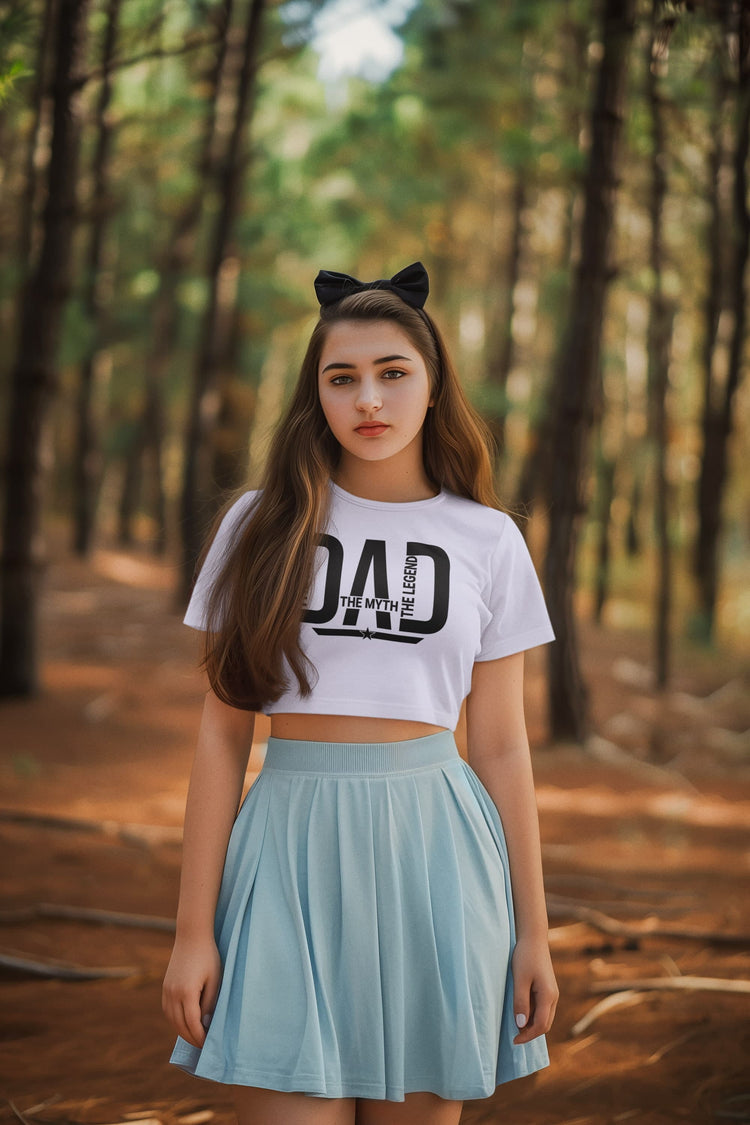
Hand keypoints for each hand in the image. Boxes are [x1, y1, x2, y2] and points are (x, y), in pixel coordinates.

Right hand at [162, 934, 221, 1048]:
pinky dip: (175, 1020)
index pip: (192, 1024)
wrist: (191, 936)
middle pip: (180, 1025)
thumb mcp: (215, 980)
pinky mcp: (165, 986)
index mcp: (187, 993)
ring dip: (181, 1031)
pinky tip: (184, 1023)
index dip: (200, 1037)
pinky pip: (167, 1010)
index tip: (208, 1045)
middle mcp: (173, 994)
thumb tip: (205, 1024)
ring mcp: (167, 990)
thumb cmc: (208, 957)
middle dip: (191, 1038)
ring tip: (194, 1037)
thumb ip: (210, 1003)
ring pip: (171, 1019)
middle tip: (203, 1046)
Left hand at [511, 935, 557, 1044]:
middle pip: (545, 1025)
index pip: (540, 1026)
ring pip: (544, 1018)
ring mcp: (552, 994)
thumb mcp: (519, 980)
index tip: (514, 1040)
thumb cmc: (525, 957)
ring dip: (531, 1025)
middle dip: (530, 1033)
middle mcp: (553, 997)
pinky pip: (542, 1009)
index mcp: (548, 996)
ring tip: (515, 1026)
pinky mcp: (547, 989)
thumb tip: (521, 1025)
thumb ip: (520, 1002)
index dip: (527, 1036)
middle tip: (514, 1037)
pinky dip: (533, 1016)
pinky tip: (521, 1013)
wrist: (533, 939)